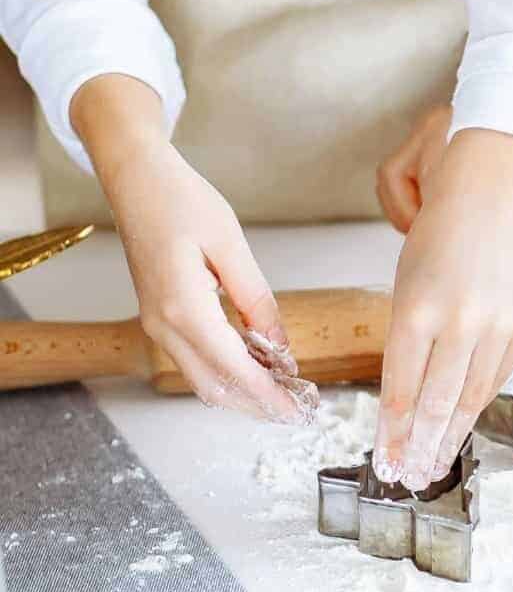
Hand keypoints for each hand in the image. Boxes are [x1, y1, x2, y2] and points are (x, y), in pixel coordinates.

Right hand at [73, 75, 310, 422]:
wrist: (136, 179)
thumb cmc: (182, 202)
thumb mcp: (232, 247)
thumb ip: (257, 301)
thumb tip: (280, 346)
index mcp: (184, 307)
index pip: (234, 369)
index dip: (268, 395)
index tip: (297, 411)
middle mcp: (163, 325)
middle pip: (215, 387)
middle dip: (257, 405)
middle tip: (297, 411)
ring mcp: (156, 324)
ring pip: (202, 379)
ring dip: (242, 392)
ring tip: (283, 394)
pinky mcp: (159, 318)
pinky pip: (194, 360)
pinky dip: (226, 373)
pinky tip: (256, 367)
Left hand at [373, 127, 512, 489]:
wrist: (488, 206)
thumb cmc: (436, 246)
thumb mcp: (404, 290)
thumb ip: (402, 347)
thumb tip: (401, 409)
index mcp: (419, 309)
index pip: (401, 386)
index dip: (392, 430)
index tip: (384, 459)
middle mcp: (460, 321)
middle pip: (437, 402)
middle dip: (420, 446)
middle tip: (407, 477)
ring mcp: (495, 328)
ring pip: (470, 399)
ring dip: (449, 438)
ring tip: (433, 466)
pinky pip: (492, 381)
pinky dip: (474, 407)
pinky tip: (459, 429)